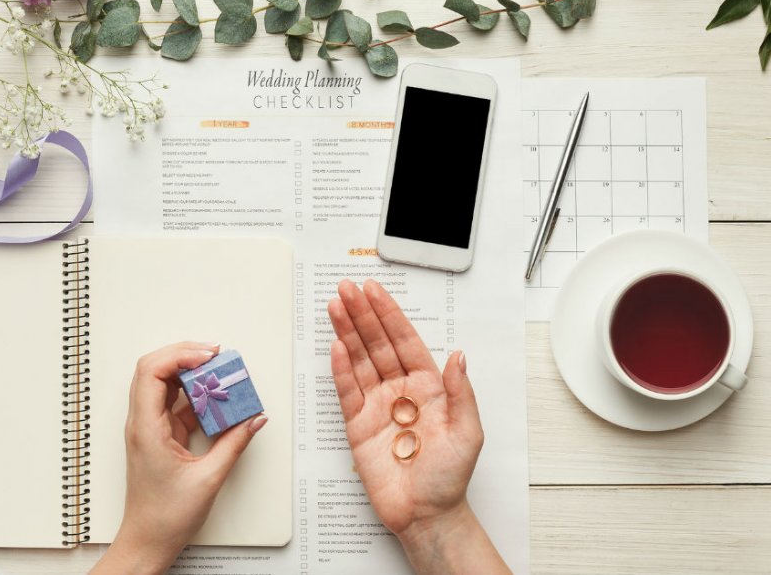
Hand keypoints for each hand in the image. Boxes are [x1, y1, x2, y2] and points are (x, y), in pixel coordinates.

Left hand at [91, 342, 267, 574]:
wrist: (148, 540)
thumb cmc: (166, 516)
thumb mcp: (209, 479)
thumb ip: (234, 443)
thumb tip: (254, 418)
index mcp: (146, 429)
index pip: (151, 372)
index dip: (179, 355)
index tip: (208, 356)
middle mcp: (142, 423)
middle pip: (154, 369)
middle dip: (185, 355)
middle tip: (215, 355)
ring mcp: (149, 427)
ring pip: (163, 383)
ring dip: (190, 373)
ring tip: (219, 372)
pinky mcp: (159, 435)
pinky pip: (174, 403)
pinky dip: (195, 394)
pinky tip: (215, 397)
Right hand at [328, 280, 507, 573]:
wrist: (425, 515)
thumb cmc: (449, 478)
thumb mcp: (468, 433)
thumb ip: (461, 392)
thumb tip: (458, 356)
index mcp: (429, 387)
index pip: (405, 341)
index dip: (389, 314)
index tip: (375, 292)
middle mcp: (401, 391)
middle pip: (378, 344)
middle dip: (362, 315)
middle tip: (346, 290)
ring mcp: (377, 406)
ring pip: (359, 360)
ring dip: (347, 333)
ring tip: (336, 307)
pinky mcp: (358, 425)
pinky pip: (347, 391)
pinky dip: (340, 369)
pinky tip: (335, 346)